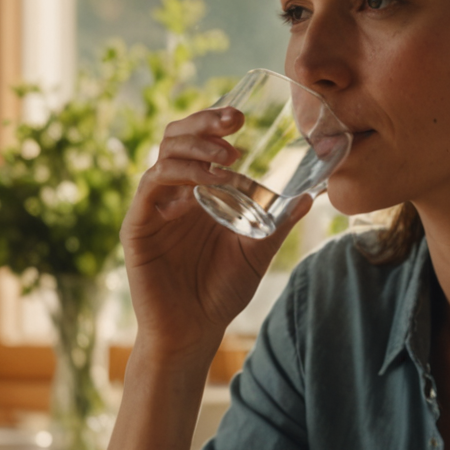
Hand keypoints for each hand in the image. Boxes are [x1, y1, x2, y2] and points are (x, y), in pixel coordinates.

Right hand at [124, 108, 309, 356]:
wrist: (192, 333)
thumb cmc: (220, 293)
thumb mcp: (257, 252)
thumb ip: (279, 223)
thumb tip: (312, 196)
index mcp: (197, 192)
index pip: (199, 142)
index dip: (214, 123)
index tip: (243, 116)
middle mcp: (173, 193)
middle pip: (177, 137)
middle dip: (204, 122)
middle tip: (235, 120)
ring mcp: (153, 207)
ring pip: (164, 154)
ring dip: (196, 146)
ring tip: (228, 155)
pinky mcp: (138, 225)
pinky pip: (151, 185)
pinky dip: (179, 175)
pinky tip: (204, 182)